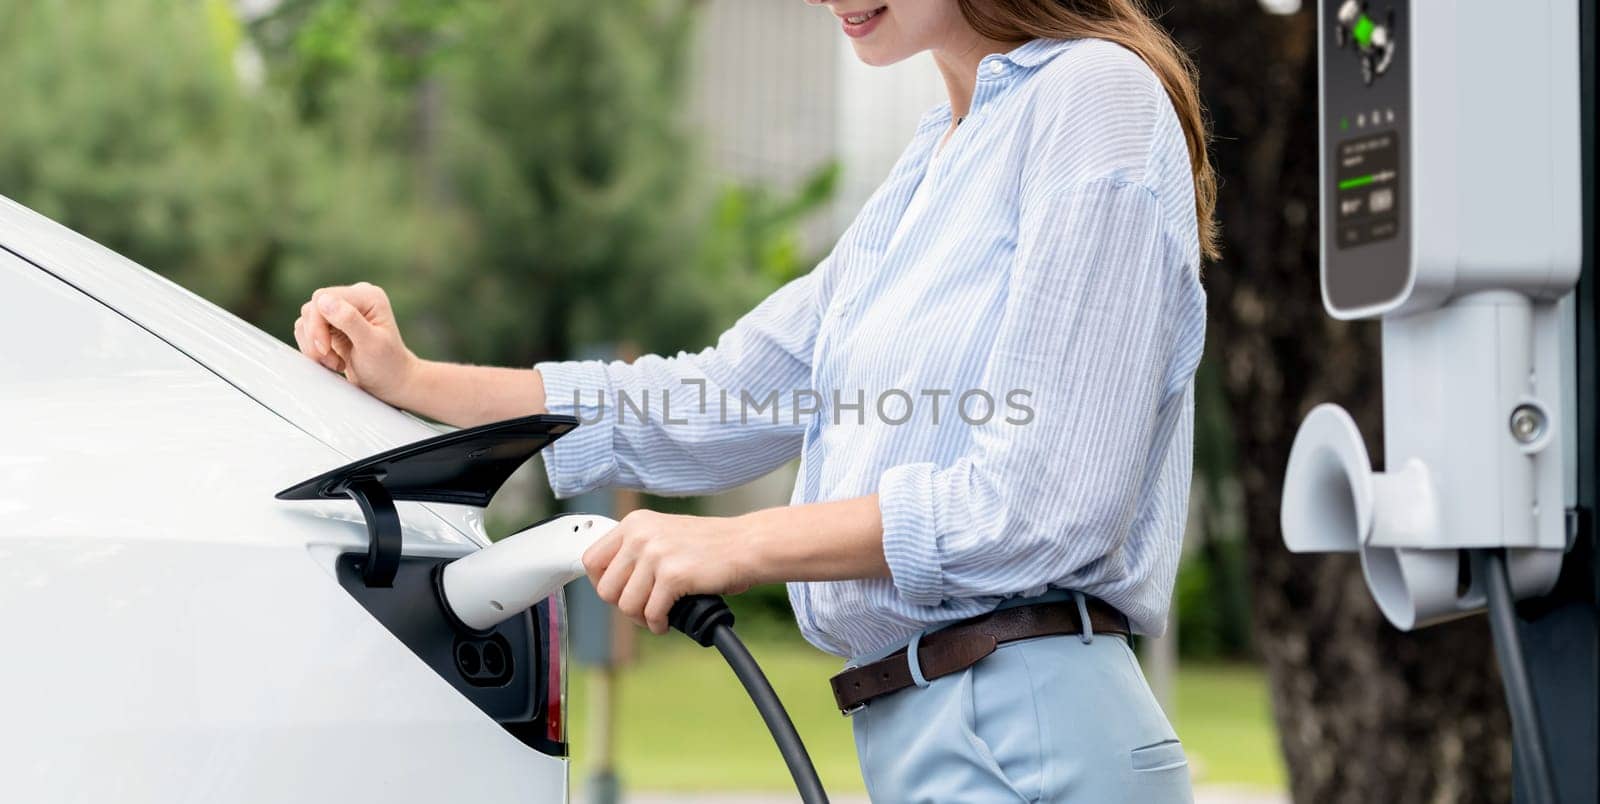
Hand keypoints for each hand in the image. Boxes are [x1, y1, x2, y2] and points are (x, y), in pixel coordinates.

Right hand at [292, 282, 417, 403]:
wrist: (391, 384)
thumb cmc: (387, 366)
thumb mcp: (371, 345)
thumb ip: (349, 320)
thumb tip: (323, 300)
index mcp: (368, 296)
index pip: (324, 297)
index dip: (317, 324)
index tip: (324, 350)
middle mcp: (354, 298)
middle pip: (312, 308)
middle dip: (315, 337)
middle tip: (331, 361)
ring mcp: (342, 310)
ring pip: (306, 319)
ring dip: (314, 345)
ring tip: (335, 363)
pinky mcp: (332, 325)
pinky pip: (307, 330)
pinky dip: (313, 348)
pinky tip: (332, 360)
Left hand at [582, 509, 754, 633]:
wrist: (748, 545)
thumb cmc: (712, 545)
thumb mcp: (665, 534)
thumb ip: (637, 551)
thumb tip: (610, 584)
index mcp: (635, 523)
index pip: (591, 560)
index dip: (602, 584)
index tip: (619, 594)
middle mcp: (640, 535)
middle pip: (605, 589)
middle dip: (623, 606)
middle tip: (644, 609)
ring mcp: (655, 554)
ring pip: (626, 605)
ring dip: (642, 619)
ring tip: (659, 616)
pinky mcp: (673, 575)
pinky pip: (651, 613)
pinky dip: (659, 624)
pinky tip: (669, 621)